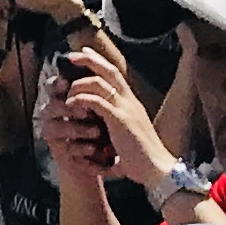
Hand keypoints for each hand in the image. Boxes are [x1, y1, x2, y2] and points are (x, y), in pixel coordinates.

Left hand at [59, 41, 180, 194]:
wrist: (158, 171)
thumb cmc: (142, 160)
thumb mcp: (126, 139)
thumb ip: (113, 131)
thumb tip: (99, 137)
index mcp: (132, 104)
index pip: (116, 74)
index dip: (100, 62)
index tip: (85, 53)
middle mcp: (131, 102)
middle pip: (110, 70)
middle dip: (90, 60)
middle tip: (72, 56)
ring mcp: (126, 109)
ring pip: (99, 83)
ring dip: (79, 85)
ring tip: (67, 93)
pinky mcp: (120, 120)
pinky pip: (95, 101)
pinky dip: (80, 99)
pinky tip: (70, 105)